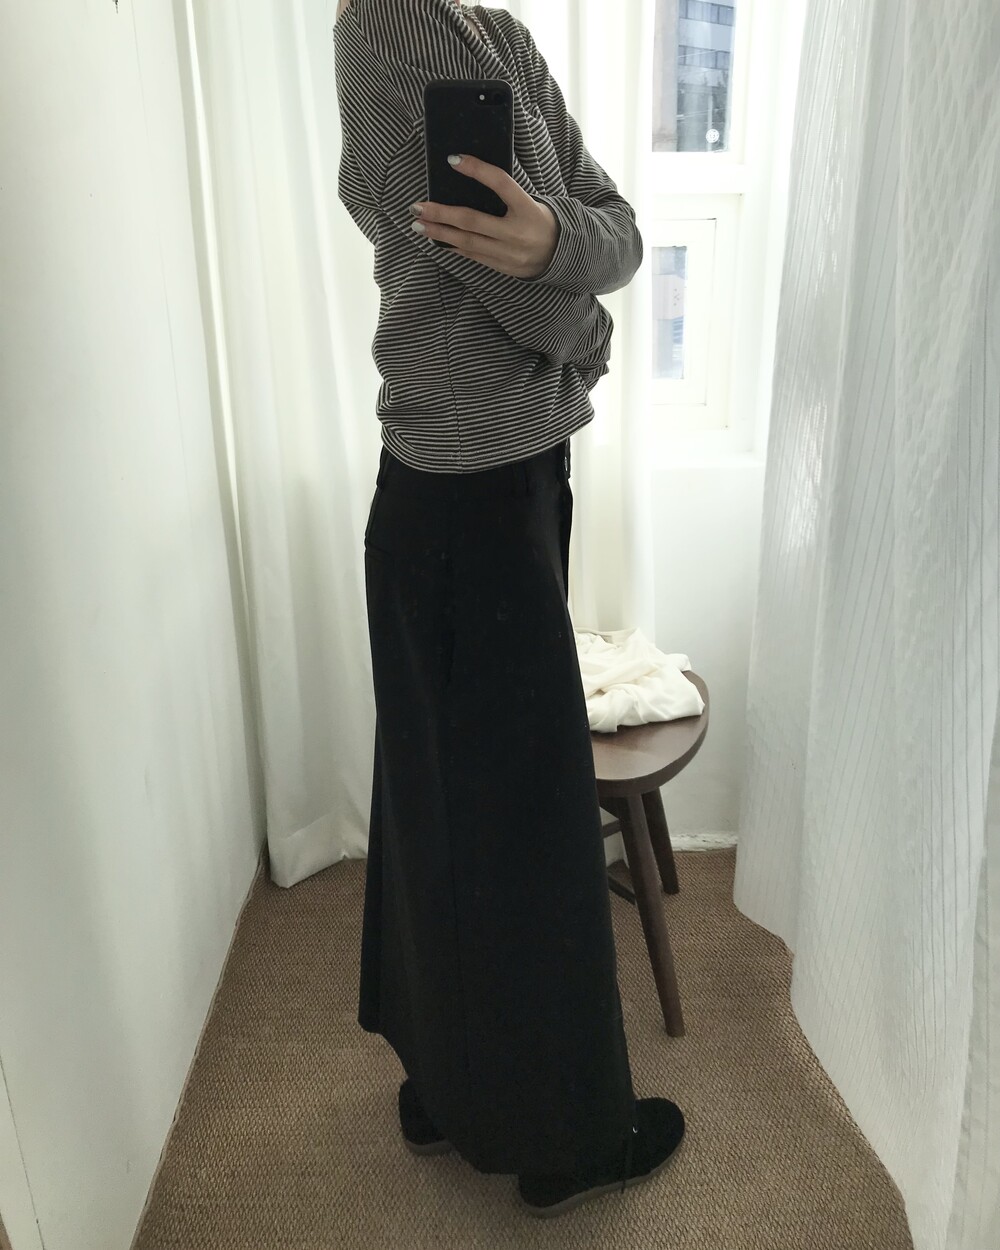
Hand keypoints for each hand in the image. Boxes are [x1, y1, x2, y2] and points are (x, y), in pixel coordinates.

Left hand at [409, 153, 558, 279]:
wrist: (559, 255)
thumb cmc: (538, 220)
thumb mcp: (529, 202)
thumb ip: (504, 193)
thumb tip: (469, 178)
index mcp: (527, 208)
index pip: (501, 183)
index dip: (477, 170)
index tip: (452, 159)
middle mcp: (517, 233)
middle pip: (472, 221)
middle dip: (441, 213)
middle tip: (417, 207)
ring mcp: (508, 253)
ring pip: (467, 242)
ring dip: (440, 233)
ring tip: (419, 225)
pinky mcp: (502, 266)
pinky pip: (472, 255)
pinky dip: (453, 246)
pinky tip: (437, 239)